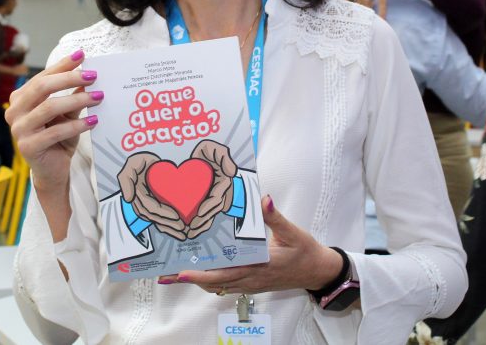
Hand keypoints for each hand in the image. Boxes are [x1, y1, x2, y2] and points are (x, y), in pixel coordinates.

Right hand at [5, 50, 103, 192]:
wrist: (53, 170)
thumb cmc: (59, 137)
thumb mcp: (68, 112)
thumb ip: (73, 94)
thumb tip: (88, 73)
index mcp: (21, 98)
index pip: (43, 76)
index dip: (62, 65)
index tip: (82, 55)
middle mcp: (14, 111)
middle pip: (42, 87)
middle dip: (70, 78)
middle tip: (94, 76)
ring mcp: (18, 130)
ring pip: (49, 107)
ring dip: (77, 100)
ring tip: (98, 97)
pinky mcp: (28, 147)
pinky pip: (55, 132)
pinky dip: (76, 125)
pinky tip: (93, 120)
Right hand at [117, 152, 185, 239]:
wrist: (151, 159)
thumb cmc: (141, 161)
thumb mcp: (132, 163)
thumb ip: (126, 178)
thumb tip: (128, 199)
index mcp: (137, 194)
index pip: (149, 207)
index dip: (162, 213)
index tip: (176, 216)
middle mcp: (141, 202)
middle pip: (154, 217)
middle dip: (168, 224)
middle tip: (183, 227)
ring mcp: (148, 205)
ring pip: (157, 221)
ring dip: (170, 229)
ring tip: (184, 232)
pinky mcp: (155, 205)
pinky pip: (161, 219)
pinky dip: (170, 226)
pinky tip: (180, 231)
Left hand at [160, 195, 343, 293]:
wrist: (319, 271)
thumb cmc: (306, 252)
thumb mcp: (293, 232)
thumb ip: (275, 217)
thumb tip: (264, 199)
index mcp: (259, 266)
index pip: (225, 273)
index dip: (201, 274)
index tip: (181, 273)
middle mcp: (251, 278)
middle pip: (214, 282)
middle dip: (189, 279)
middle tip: (166, 274)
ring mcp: (252, 283)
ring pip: (219, 286)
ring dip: (198, 281)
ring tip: (176, 274)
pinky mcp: (254, 283)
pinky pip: (227, 286)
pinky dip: (211, 281)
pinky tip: (201, 273)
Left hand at [186, 140, 236, 238]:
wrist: (200, 157)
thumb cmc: (207, 152)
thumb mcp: (214, 148)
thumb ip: (223, 155)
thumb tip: (232, 171)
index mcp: (223, 181)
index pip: (217, 198)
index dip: (209, 207)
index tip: (199, 213)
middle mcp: (220, 192)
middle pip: (212, 211)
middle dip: (202, 220)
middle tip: (190, 227)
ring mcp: (213, 199)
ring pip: (209, 216)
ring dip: (200, 226)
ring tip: (188, 233)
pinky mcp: (205, 203)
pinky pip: (203, 217)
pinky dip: (197, 225)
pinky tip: (187, 232)